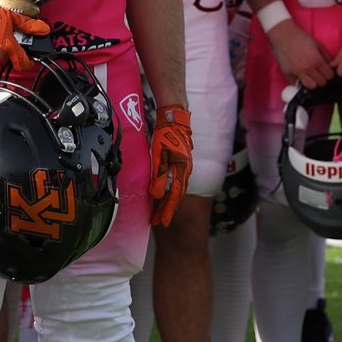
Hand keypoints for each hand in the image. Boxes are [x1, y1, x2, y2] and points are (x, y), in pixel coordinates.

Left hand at [149, 103, 192, 227]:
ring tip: (160, 210)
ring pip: (177, 189)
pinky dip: (171, 190)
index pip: (174, 197)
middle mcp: (185, 171)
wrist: (174, 119)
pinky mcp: (182, 162)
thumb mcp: (159, 156)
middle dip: (167, 209)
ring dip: (169, 201)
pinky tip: (166, 192)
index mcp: (181, 171)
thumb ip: (158, 176)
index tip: (161, 222)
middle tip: (158, 220)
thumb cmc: (166, 136)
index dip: (167, 211)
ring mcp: (185, 166)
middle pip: (177, 195)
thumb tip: (156, 195)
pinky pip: (177, 181)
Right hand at [267, 19, 333, 88]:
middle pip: (322, 83)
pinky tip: (301, 76)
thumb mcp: (317, 44)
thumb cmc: (301, 38)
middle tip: (319, 74)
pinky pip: (297, 84)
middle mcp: (308, 68)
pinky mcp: (288, 74)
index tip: (327, 72)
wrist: (283, 36)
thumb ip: (326, 56)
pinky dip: (300, 82)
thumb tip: (332, 66)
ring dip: (313, 83)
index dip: (330, 74)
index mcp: (317, 60)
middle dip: (322, 79)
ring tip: (311, 77)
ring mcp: (297, 72)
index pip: (329, 75)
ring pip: (311, 86)